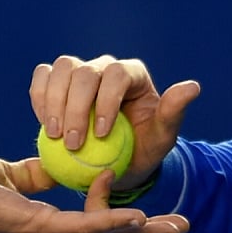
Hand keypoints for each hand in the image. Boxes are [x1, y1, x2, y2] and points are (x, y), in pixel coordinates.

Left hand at [0, 152, 189, 232]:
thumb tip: (57, 169)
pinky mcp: (36, 228)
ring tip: (174, 226)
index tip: (117, 180)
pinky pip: (82, 227)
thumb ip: (38, 177)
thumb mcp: (12, 177)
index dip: (113, 214)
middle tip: (179, 227)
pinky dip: (112, 222)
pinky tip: (138, 216)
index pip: (91, 232)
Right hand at [29, 55, 200, 189]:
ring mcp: (79, 74)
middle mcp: (105, 69)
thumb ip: (173, 113)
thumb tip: (193, 87)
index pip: (117, 75)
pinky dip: (39, 98)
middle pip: (84, 71)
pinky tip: (44, 124)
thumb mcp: (162, 139)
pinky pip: (42, 79)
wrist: (117, 163)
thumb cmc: (142, 151)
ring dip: (53, 101)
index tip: (102, 134)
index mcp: (132, 75)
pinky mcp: (58, 85)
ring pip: (60, 69)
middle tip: (73, 143)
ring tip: (54, 135)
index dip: (106, 101)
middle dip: (75, 107)